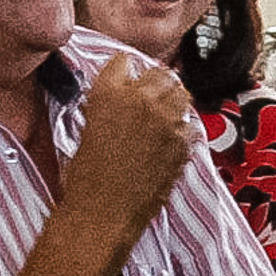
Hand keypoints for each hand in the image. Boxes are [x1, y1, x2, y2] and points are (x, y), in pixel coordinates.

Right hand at [53, 54, 193, 247]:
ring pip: (181, 95)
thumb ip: (109, 103)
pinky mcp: (183, 144)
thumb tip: (123, 97)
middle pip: (161, 73)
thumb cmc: (87, 179)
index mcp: (109, 92)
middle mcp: (142, 101)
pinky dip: (181, 129)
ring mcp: (167, 122)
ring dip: (171, 103)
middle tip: (146, 99)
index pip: (124, 61)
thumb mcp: (87, 128)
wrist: (102, 214)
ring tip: (159, 119)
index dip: (126, 73)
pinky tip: (166, 141)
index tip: (127, 78)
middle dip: (154, 84)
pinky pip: (189, 125)